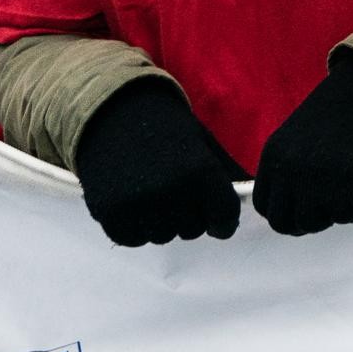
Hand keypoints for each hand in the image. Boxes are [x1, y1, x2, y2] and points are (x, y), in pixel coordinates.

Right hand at [71, 78, 240, 247]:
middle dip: (190, 216)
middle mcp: (171, 191)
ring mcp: (138, 205)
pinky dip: (135, 227)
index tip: (216, 217)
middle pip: (193, 230)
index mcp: (200, 172)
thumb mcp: (202, 146)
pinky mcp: (110, 214)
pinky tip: (133, 201)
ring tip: (153, 192)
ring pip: (163, 236)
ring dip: (162, 222)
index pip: (224, 219)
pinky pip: (133, 239)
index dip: (222, 221)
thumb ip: (222, 179)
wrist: (114, 112)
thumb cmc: (166, 129)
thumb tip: (242, 209)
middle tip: (175, 190)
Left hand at [252, 49, 352, 235]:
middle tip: (325, 214)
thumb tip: (291, 211)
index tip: (301, 212)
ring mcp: (315, 180)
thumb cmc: (336, 115)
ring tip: (348, 196)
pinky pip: (345, 216)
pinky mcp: (345, 186)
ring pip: (314, 223)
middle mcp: (288, 171)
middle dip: (305, 224)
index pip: (264, 206)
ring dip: (331, 216)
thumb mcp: (295, 139)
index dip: (283, 214)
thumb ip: (286, 170)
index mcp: (273, 157)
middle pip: (284, 223)